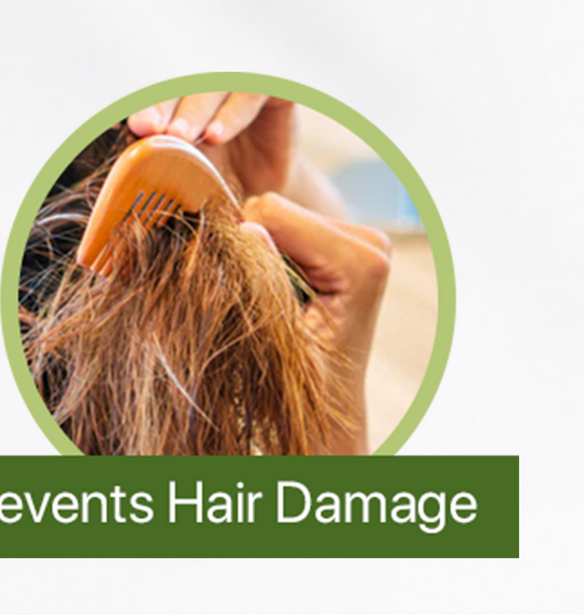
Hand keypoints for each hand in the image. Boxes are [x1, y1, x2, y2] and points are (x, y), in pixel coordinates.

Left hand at [127, 93, 294, 197]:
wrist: (268, 198)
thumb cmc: (218, 180)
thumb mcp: (184, 170)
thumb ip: (157, 155)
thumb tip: (120, 161)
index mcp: (178, 98)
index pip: (156, 92)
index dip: (141, 103)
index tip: (129, 125)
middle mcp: (207, 86)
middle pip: (180, 83)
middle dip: (161, 105)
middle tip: (148, 127)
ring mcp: (239, 86)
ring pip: (212, 86)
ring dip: (193, 109)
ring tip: (179, 136)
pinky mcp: (273, 92)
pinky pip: (250, 94)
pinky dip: (231, 113)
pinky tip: (216, 135)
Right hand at [241, 192, 393, 454]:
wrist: (331, 407)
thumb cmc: (305, 383)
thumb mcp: (280, 338)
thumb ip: (266, 280)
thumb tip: (246, 227)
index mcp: (362, 261)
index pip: (270, 212)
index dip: (246, 247)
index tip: (256, 294)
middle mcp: (370, 241)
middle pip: (272, 207)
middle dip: (256, 246)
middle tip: (270, 299)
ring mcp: (360, 239)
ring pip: (272, 212)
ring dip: (262, 249)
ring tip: (279, 297)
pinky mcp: (344, 240)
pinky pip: (281, 221)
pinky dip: (271, 249)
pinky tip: (286, 287)